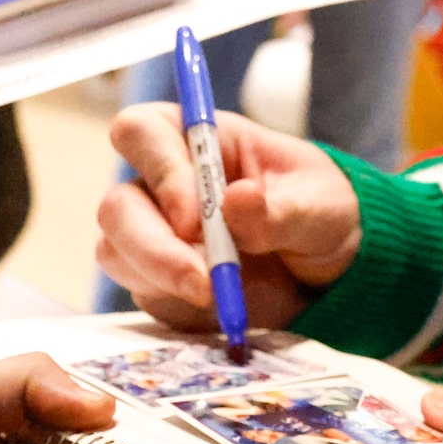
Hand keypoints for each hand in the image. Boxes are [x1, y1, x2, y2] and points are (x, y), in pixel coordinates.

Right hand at [95, 104, 359, 330]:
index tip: (195, 218)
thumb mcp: (319, 206)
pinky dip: (175, 307)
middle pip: (117, 204)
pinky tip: (217, 311)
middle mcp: (161, 183)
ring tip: (222, 297)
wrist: (326, 272)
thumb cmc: (320, 213)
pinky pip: (142, 293)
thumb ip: (279, 210)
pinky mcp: (156, 280)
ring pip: (116, 251)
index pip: (142, 132)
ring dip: (162, 279)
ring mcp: (152, 234)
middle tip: (203, 281)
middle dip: (153, 246)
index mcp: (198, 139)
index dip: (159, 171)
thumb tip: (237, 199)